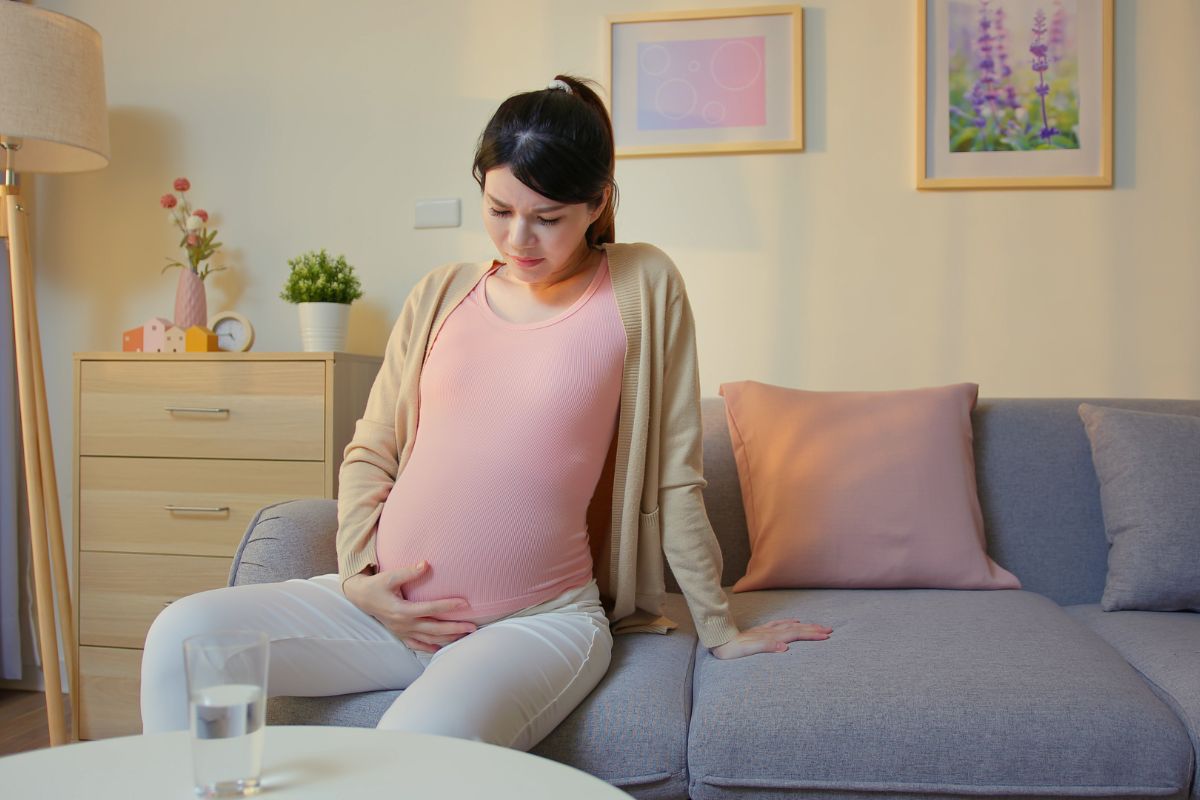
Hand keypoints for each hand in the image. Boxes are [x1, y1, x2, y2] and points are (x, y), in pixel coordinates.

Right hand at [343, 562, 475, 652]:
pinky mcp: (401, 635)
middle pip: (434, 629)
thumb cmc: (377, 585)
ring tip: (465, 636)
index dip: (448, 606)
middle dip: (454, 629)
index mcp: (402, 610)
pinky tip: (442, 648)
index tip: (465, 603)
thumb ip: (409, 572)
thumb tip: (426, 564)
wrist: (361, 598)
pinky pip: (417, 645)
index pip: (430, 609)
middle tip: (472, 627)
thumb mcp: (390, 576)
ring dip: (447, 639)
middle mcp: (404, 624)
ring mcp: (402, 632)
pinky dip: (430, 647)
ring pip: (429, 638)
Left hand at [709, 619, 832, 659]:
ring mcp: (765, 631)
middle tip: (830, 630)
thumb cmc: (732, 649)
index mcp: (770, 637)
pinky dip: (789, 623)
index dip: (811, 635)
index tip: (826, 636)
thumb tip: (785, 648)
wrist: (719, 641)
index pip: (795, 635)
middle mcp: (770, 632)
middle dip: (813, 630)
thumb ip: (766, 648)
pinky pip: (779, 624)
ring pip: (790, 626)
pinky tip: (794, 621)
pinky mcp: (760, 631)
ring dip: (805, 626)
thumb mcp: (748, 650)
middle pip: (796, 629)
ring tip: (817, 626)